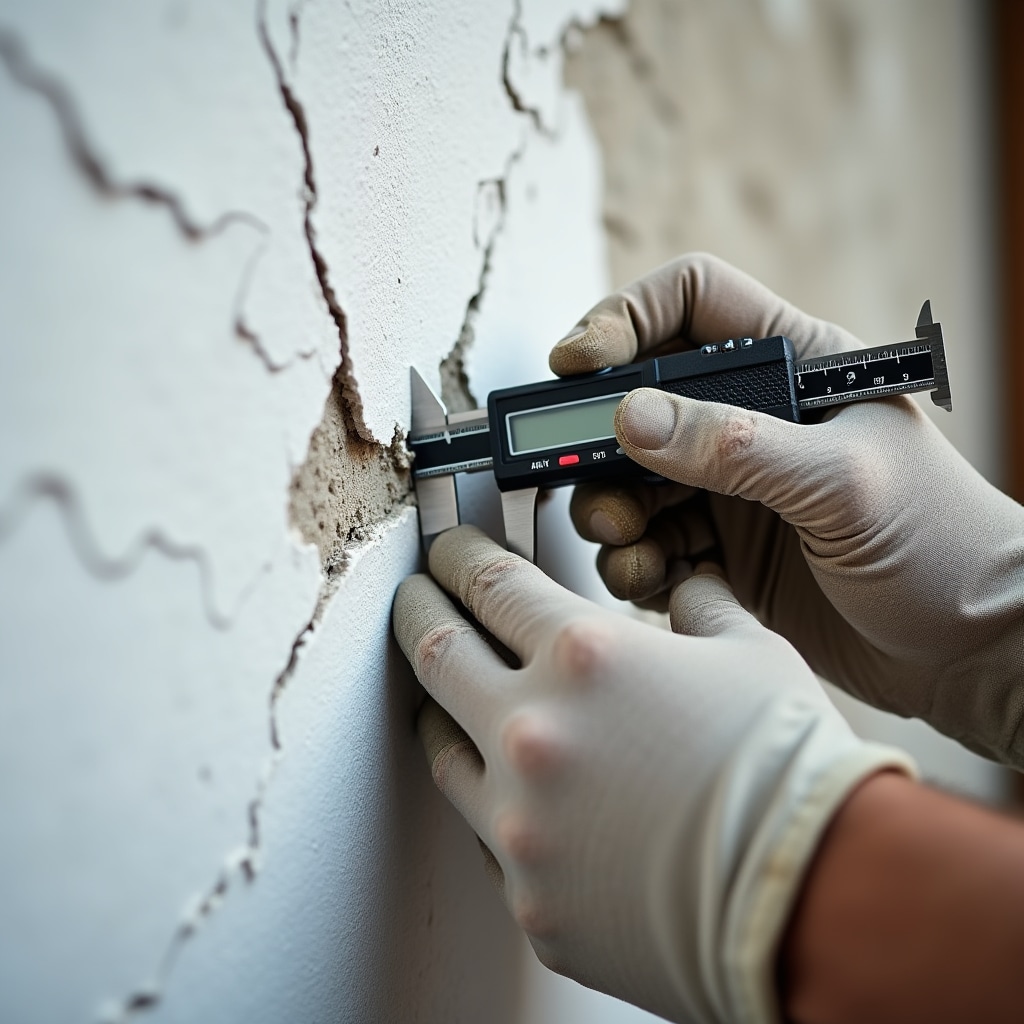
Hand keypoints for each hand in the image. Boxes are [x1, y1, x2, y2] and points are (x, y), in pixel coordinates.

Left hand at [393, 525, 910, 1022]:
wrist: (820, 904)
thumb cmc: (791, 773)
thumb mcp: (751, 654)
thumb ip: (699, 610)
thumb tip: (683, 593)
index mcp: (586, 658)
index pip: (489, 582)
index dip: (459, 556)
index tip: (447, 550)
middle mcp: (535, 734)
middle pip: (438, 650)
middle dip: (418, 608)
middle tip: (415, 594)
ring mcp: (522, 824)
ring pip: (443, 747)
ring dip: (439, 709)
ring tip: (446, 696)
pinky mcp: (530, 899)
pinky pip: (485, 836)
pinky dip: (491, 800)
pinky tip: (512, 790)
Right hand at [551, 253, 1023, 765]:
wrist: (968, 649)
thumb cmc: (942, 545)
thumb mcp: (842, 482)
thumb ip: (734, 446)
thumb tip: (631, 417)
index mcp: (794, 369)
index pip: (691, 302)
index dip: (626, 317)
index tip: (578, 363)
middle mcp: (752, 422)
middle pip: (640, 399)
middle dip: (600, 441)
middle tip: (584, 478)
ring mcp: (731, 489)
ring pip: (631, 479)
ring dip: (610, 510)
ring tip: (626, 542)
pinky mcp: (720, 550)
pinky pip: (648, 544)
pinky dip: (634, 562)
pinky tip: (655, 580)